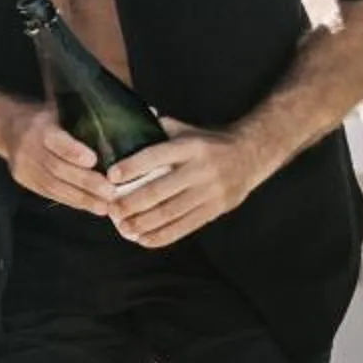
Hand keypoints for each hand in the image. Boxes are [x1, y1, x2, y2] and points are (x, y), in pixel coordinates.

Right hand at [0, 103, 117, 218]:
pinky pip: (50, 194)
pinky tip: (91, 207)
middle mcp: (30, 147)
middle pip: (57, 168)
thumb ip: (89, 115)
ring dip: (82, 198)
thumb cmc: (47, 118)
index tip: (94, 160)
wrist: (9, 127)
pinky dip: (73, 201)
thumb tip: (134, 117)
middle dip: (85, 182)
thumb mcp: (62, 108)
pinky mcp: (26, 180)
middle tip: (110, 191)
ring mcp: (25, 166)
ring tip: (105, 206)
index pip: (56, 141)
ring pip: (54, 185)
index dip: (73, 151)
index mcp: (40, 126)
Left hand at [105, 117, 271, 248]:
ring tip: (124, 228)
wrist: (252, 154)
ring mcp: (211, 191)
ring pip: (172, 211)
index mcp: (190, 147)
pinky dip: (163, 235)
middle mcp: (201, 169)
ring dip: (144, 223)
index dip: (133, 166)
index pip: (157, 156)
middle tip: (112, 210)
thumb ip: (159, 129)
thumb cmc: (208, 143)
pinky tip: (144, 239)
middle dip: (133, 202)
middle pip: (161, 189)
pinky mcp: (217, 209)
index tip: (111, 176)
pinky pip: (187, 226)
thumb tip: (126, 122)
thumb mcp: (187, 130)